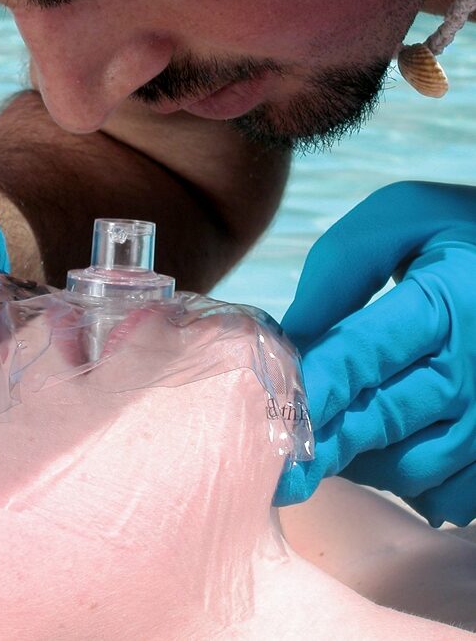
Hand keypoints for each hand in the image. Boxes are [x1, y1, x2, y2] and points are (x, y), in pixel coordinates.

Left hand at [274, 182, 475, 526]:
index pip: (361, 354)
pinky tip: (377, 456)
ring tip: (319, 446)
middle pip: (382, 417)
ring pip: (411, 464)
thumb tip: (285, 345)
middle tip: (273, 466)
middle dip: (320, 441)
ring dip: (358, 462)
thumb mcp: (395, 224)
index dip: (309, 387)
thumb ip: (339, 280)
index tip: (265, 414)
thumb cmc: (453, 230)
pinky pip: (447, 494)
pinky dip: (404, 484)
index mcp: (447, 300)